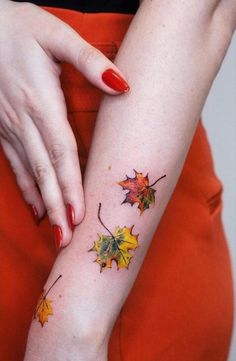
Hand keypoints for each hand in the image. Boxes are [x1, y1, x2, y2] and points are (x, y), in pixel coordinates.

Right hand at [0, 0, 128, 247]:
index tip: (79, 214)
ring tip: (54, 232)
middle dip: (57, 206)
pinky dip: (26, 187)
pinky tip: (34, 206)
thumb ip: (88, 60)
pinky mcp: (3, 127)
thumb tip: (122, 85)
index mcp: (42, 101)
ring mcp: (11, 126)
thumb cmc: (19, 28)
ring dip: (43, 204)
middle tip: (68, 240)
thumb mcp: (56, 33)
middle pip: (46, 170)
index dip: (71, 184)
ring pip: (30, 172)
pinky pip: (14, 163)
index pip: (62, 151)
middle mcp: (25, 119)